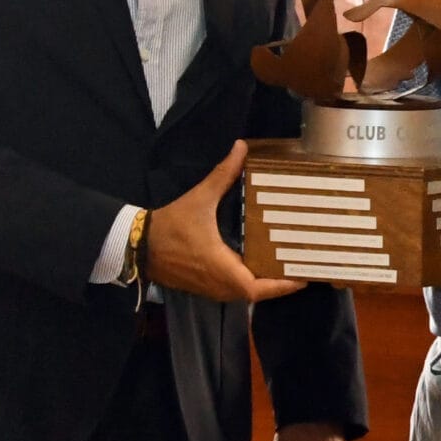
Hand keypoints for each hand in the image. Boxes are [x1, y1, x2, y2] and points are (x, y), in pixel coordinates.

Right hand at [145, 142, 300, 303]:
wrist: (136, 245)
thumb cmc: (170, 226)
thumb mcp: (200, 199)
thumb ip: (223, 175)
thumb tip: (241, 147)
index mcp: (222, 269)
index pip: (259, 288)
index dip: (282, 286)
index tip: (304, 278)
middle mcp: (219, 285)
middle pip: (258, 292)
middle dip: (279, 283)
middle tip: (301, 266)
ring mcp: (210, 289)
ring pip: (245, 293)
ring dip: (264, 283)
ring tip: (286, 266)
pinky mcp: (203, 287)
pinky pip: (233, 290)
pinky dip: (249, 282)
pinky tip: (259, 266)